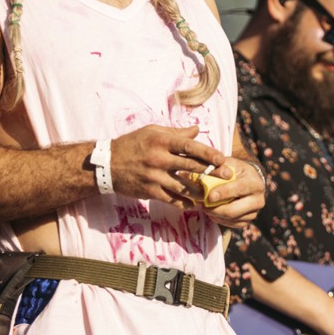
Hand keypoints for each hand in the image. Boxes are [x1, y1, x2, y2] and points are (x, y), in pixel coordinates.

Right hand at [107, 125, 224, 203]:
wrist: (107, 164)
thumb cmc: (133, 144)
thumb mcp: (152, 132)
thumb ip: (176, 133)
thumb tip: (197, 130)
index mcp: (161, 141)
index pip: (189, 146)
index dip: (208, 152)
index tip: (222, 158)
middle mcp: (159, 158)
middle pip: (191, 166)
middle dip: (211, 172)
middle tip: (227, 176)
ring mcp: (154, 177)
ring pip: (184, 186)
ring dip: (200, 190)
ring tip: (212, 193)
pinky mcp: (150, 191)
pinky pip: (172, 199)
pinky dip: (184, 203)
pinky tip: (194, 204)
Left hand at [187, 158, 266, 229]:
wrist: (250, 180)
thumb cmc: (236, 170)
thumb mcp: (229, 164)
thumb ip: (215, 167)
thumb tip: (193, 172)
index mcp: (254, 182)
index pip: (239, 189)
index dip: (223, 193)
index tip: (208, 196)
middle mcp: (258, 199)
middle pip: (233, 210)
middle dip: (214, 209)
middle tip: (201, 205)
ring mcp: (255, 212)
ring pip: (231, 219)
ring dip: (215, 215)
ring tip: (204, 207)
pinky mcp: (249, 220)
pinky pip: (232, 224)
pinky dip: (220, 219)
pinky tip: (212, 212)